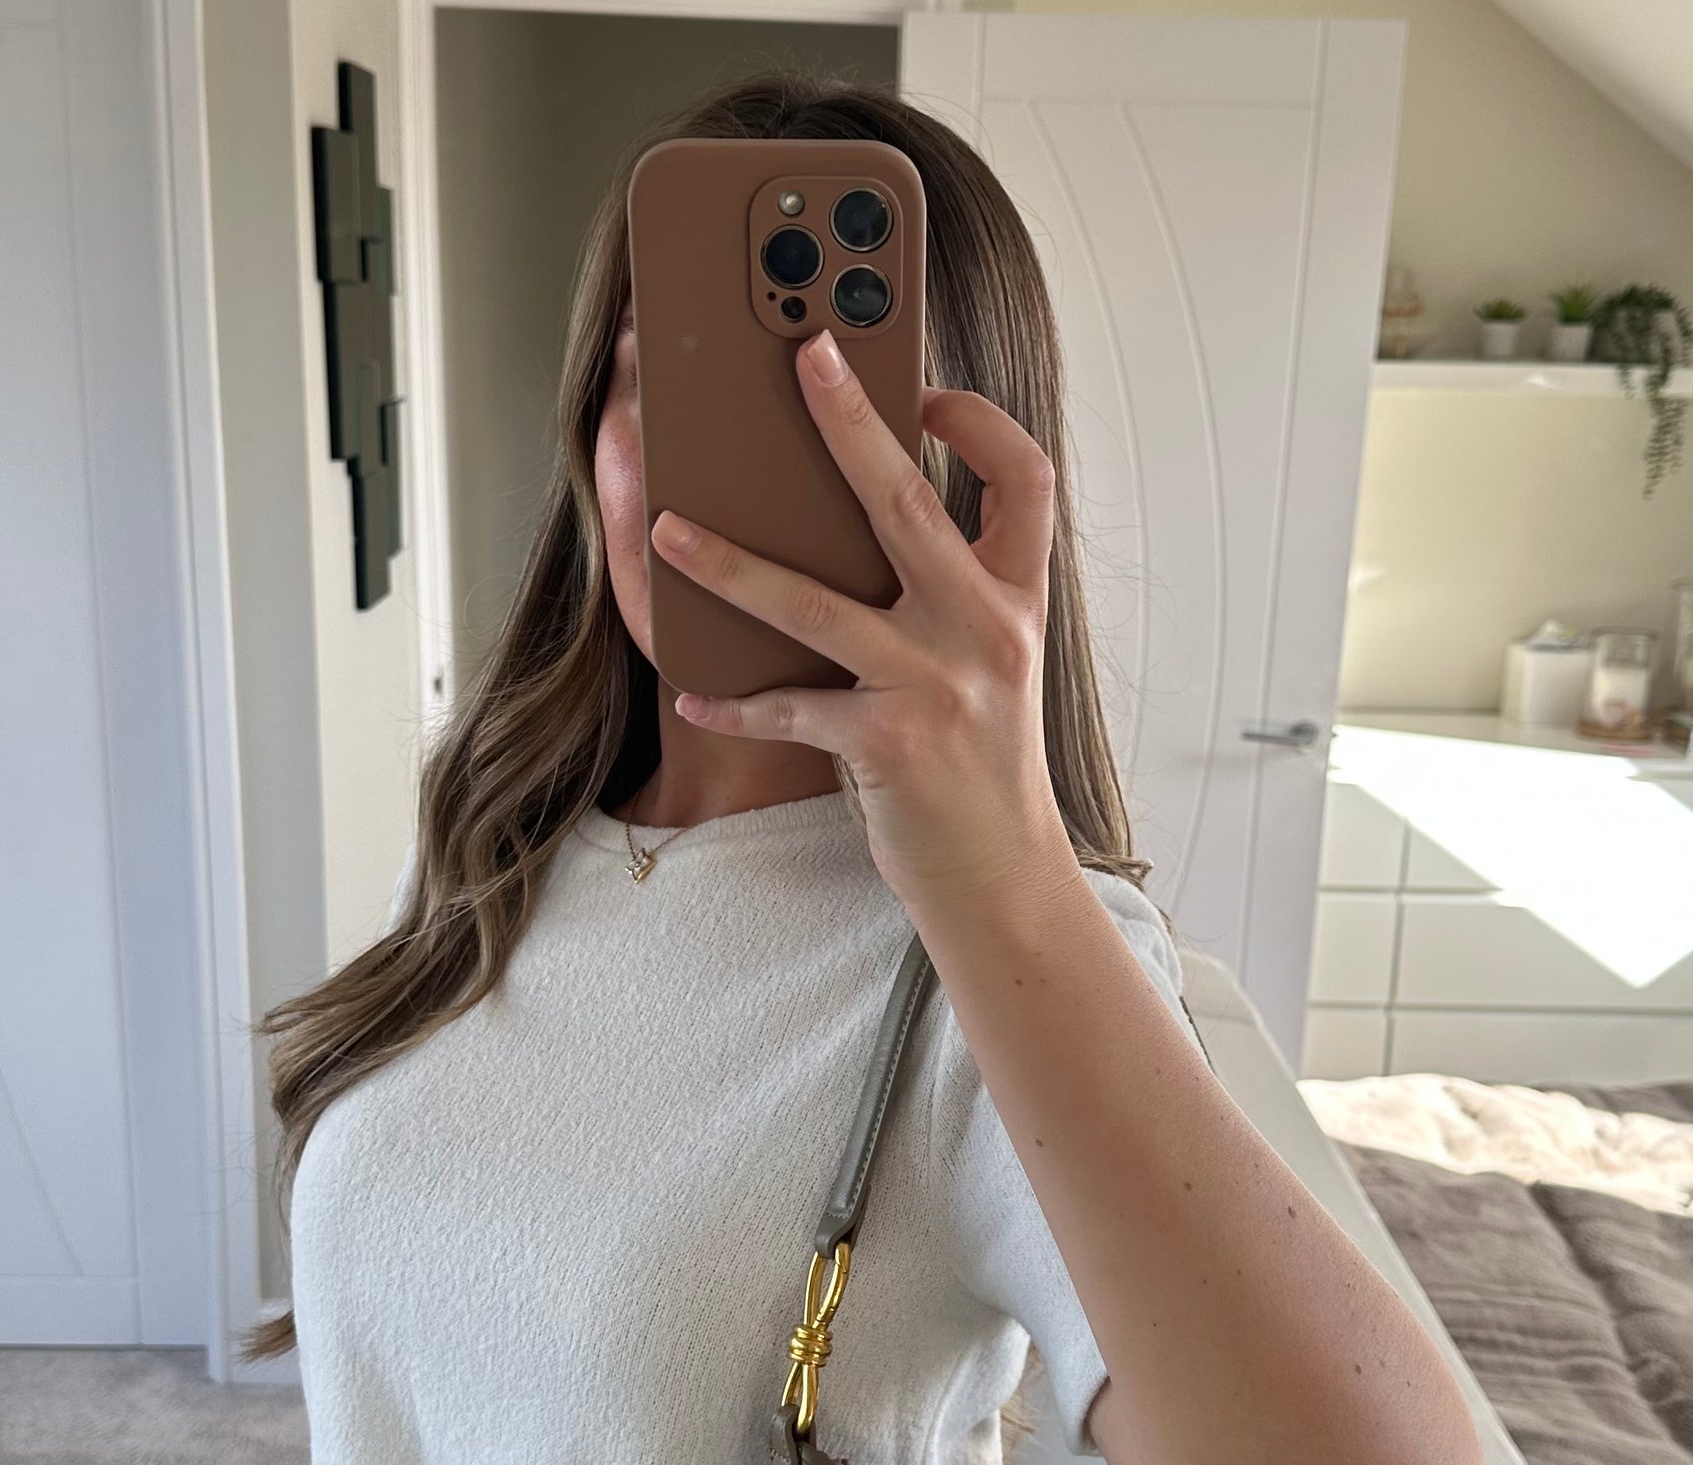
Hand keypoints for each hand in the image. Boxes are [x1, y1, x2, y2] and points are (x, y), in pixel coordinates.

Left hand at [648, 325, 1079, 914]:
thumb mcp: (993, 671)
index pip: (1025, 482)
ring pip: (816, 604)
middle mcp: (983, 632)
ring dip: (730, 566)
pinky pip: (790, 707)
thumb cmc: (981, 773)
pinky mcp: (888, 745)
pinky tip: (693, 693)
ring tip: (667, 531)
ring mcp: (936, 686)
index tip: (928, 396)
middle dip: (849, 423)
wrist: (1000, 880)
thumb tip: (872, 526)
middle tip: (803, 356)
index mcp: (1016, 603)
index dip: (980, 426)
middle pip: (907, 504)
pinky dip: (736, 701)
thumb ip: (954, 599)